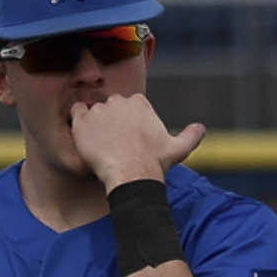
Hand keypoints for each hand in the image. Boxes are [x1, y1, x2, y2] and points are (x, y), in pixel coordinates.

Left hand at [65, 93, 208, 194]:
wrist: (131, 175)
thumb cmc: (154, 163)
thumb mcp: (178, 148)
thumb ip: (191, 135)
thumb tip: (201, 128)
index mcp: (139, 102)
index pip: (129, 106)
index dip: (127, 122)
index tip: (127, 137)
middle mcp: (118, 101)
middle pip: (111, 107)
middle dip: (111, 121)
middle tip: (112, 142)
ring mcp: (99, 110)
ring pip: (93, 111)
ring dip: (95, 124)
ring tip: (98, 144)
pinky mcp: (82, 121)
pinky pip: (75, 113)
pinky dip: (77, 121)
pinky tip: (84, 136)